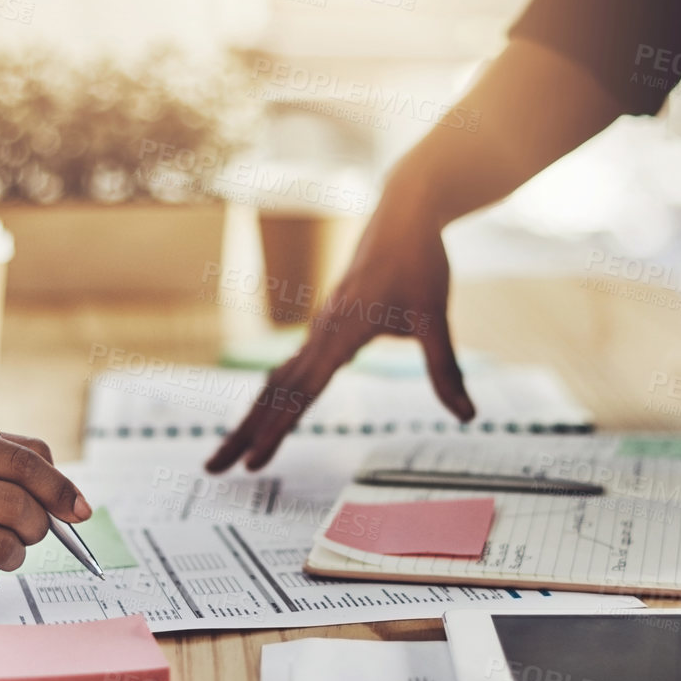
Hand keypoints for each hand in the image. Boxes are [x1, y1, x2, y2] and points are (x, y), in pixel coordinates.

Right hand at [206, 212, 473, 472]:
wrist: (404, 211)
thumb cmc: (419, 260)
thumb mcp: (435, 318)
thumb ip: (445, 370)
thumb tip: (467, 416)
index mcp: (341, 335)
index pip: (302, 396)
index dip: (277, 432)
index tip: (254, 462)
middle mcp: (321, 334)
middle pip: (274, 394)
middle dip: (243, 433)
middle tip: (213, 469)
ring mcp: (321, 329)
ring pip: (278, 381)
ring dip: (252, 416)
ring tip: (229, 448)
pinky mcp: (328, 324)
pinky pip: (291, 366)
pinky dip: (272, 393)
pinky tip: (266, 403)